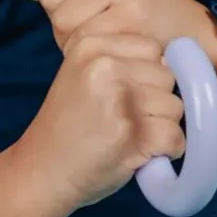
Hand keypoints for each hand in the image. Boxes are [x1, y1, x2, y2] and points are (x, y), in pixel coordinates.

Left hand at [12, 0, 216, 71]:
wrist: (187, 29)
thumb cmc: (136, 5)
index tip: (88, 3)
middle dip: (63, 20)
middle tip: (96, 24)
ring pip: (60, 21)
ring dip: (73, 38)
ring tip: (103, 34)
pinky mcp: (129, 15)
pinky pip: (82, 40)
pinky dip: (91, 50)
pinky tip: (112, 45)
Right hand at [21, 32, 186, 212]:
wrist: (41, 172)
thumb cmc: (67, 127)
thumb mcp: (82, 75)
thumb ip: (120, 61)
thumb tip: (170, 65)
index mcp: (91, 45)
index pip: (151, 48)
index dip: (147, 76)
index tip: (127, 97)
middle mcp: (105, 65)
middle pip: (166, 76)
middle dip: (157, 101)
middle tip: (129, 121)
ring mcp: (119, 98)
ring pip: (175, 106)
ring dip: (163, 126)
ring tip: (133, 137)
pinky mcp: (132, 133)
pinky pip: (175, 136)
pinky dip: (168, 150)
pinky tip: (144, 154)